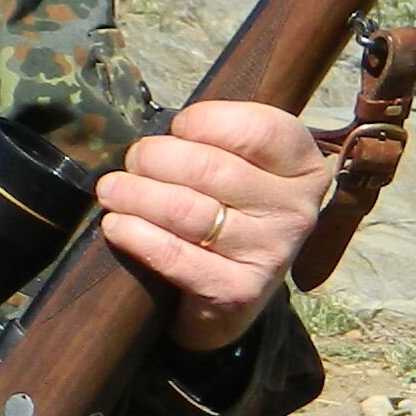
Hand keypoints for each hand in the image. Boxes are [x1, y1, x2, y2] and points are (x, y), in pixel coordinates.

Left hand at [94, 99, 333, 353]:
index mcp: (304, 167)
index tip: (176, 128)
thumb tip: (156, 130)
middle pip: (210, 168)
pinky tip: (116, 225)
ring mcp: (271, 254)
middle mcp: (296, 210)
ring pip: (186, 210)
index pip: (260, 130)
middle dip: (155, 157)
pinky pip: (174, 256)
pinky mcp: (239, 292)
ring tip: (111, 190)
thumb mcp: (243, 167)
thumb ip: (218, 141)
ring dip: (136, 194)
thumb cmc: (230, 212)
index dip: (206, 121)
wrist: (232, 294)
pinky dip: (136, 235)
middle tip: (132, 160)